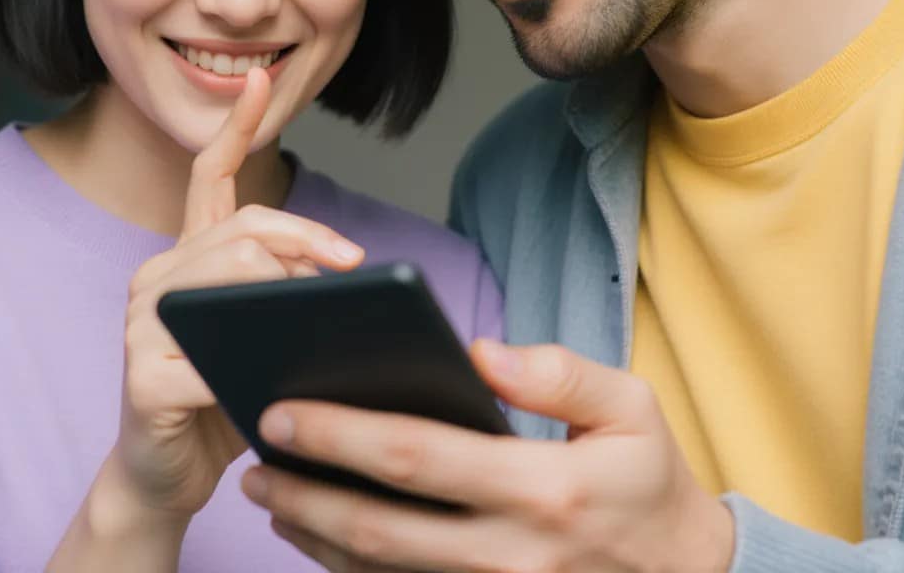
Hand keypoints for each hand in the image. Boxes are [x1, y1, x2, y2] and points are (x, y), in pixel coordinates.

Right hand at [109, 67, 365, 521]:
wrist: (166, 474)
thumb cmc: (224, 392)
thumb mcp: (260, 328)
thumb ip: (284, 289)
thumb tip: (338, 270)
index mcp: (187, 257)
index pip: (211, 177)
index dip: (236, 126)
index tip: (259, 80)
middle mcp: (156, 276)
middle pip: (245, 229)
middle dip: (308, 239)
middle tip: (351, 264)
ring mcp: (140, 322)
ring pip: (232, 273)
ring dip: (287, 293)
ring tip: (316, 324)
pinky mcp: (140, 374)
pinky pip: (212, 352)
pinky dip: (252, 363)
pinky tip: (268, 384)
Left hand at [241, 340, 734, 572]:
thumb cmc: (650, 482)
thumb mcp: (632, 407)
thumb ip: (559, 373)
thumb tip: (482, 352)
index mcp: (540, 489)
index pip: (417, 456)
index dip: (342, 434)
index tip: (285, 410)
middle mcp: (507, 553)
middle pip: (379, 524)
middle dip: (304, 487)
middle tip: (253, 453)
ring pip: (378, 570)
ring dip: (312, 531)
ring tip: (266, 489)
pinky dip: (346, 567)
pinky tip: (315, 534)